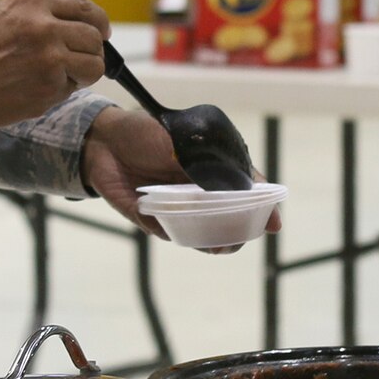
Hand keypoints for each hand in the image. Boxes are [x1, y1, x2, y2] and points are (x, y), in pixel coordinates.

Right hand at [0, 0, 108, 131]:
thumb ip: (33, 13)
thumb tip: (63, 20)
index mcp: (34, 5)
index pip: (86, 8)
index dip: (98, 21)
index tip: (101, 31)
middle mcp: (47, 30)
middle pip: (95, 38)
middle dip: (93, 49)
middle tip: (83, 58)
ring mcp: (50, 63)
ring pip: (93, 67)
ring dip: (85, 72)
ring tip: (67, 76)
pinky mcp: (47, 92)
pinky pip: (71, 89)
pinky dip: (61, 90)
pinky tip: (37, 88)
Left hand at [81, 109, 281, 252]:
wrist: (104, 137)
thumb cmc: (150, 132)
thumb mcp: (189, 139)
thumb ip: (215, 163)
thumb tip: (248, 183)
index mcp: (211, 172)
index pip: (244, 194)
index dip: (261, 210)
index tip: (274, 224)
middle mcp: (196, 192)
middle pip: (225, 220)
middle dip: (238, 233)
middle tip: (242, 238)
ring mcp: (174, 207)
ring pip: (200, 233)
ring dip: (212, 242)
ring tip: (220, 246)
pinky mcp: (150, 217)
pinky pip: (169, 231)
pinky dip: (178, 233)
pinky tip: (187, 234)